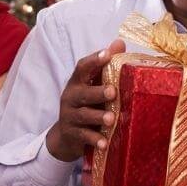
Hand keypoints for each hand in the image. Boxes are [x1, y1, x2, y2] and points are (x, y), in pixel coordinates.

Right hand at [45, 40, 124, 162]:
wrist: (66, 135)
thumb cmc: (86, 104)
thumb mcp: (93, 84)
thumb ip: (106, 66)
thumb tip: (120, 42)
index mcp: (78, 82)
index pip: (82, 67)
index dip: (94, 60)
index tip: (107, 54)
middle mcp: (71, 97)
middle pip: (82, 93)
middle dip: (97, 92)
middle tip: (113, 92)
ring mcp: (70, 116)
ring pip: (83, 115)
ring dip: (97, 116)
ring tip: (112, 118)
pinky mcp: (72, 134)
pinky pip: (83, 136)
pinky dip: (94, 140)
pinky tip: (104, 143)